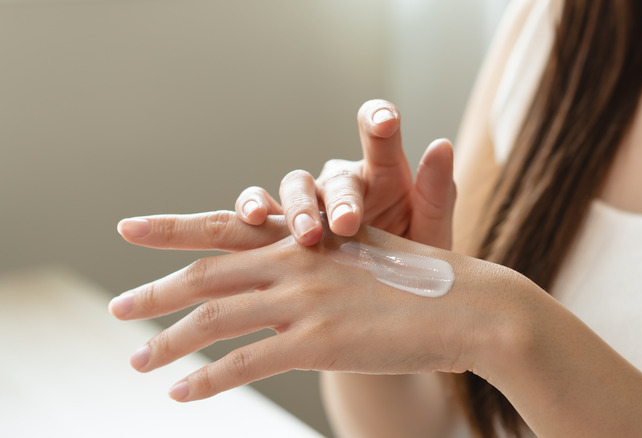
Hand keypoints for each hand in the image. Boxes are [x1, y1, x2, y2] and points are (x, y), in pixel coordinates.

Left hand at [110, 211, 513, 401]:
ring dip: (167, 342)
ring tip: (137, 361)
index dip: (172, 229)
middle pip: (205, 275)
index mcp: (308, 237)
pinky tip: (180, 396)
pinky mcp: (318, 342)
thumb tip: (301, 268)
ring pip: (213, 320)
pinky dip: (206, 381)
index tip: (130, 228)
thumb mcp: (370, 256)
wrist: (471, 305)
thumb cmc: (427, 280)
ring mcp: (305, 300)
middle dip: (154, 293)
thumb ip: (328, 259)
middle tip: (117, 310)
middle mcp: (297, 261)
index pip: (225, 227)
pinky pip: (245, 363)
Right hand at [235, 99, 456, 248]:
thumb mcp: (434, 235)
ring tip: (306, 237)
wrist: (382, 315)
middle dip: (341, 198)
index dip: (379, 120)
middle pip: (336, 176)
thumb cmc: (413, 268)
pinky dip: (252, 210)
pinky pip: (261, 212)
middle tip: (347, 224)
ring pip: (295, 188)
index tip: (386, 123)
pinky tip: (250, 221)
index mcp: (385, 175)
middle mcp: (344, 183)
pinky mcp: (280, 230)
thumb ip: (438, 192)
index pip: (380, 135)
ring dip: (297, 208)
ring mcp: (311, 204)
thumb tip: (441, 143)